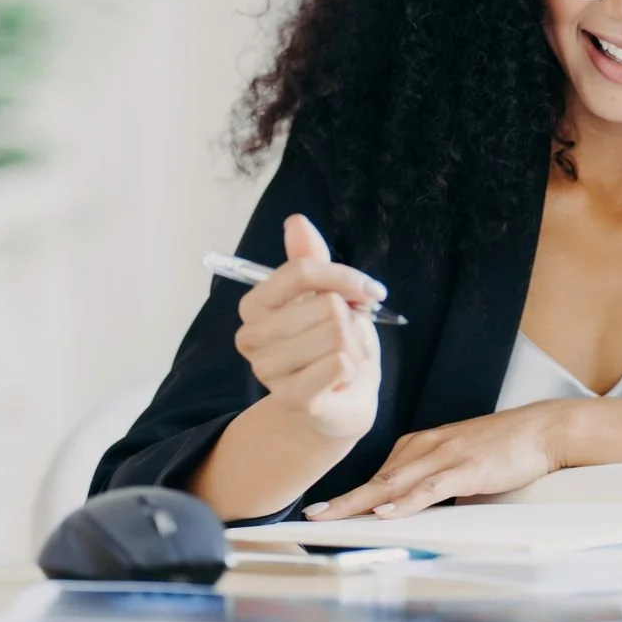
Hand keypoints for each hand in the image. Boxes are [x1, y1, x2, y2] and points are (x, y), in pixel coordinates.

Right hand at [233, 214, 383, 440]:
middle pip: (326, 305)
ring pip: (337, 334)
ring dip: (356, 346)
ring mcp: (267, 372)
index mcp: (254, 306)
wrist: (340, 400)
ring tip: (345, 359)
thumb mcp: (324, 296)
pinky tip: (343, 379)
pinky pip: (339, 364)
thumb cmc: (330, 343)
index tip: (370, 291)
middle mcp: (251, 338)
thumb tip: (296, 221)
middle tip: (348, 338)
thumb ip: (309, 260)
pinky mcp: (292, 400)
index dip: (345, 277)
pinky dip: (354, 368)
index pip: (302, 272)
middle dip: (353, 320)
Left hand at [303, 400, 572, 519]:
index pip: (378, 475)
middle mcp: (426, 448)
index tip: (322, 510)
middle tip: (312, 517)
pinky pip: (431, 488)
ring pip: (395, 483)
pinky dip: (407, 501)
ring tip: (333, 517)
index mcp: (421, 446)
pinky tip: (387, 512)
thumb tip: (413, 512)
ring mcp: (446, 457)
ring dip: (361, 502)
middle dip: (343, 500)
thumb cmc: (502, 447)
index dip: (349, 494)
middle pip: (377, 479)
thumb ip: (435, 485)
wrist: (541, 429)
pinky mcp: (467, 468)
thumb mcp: (459, 466)